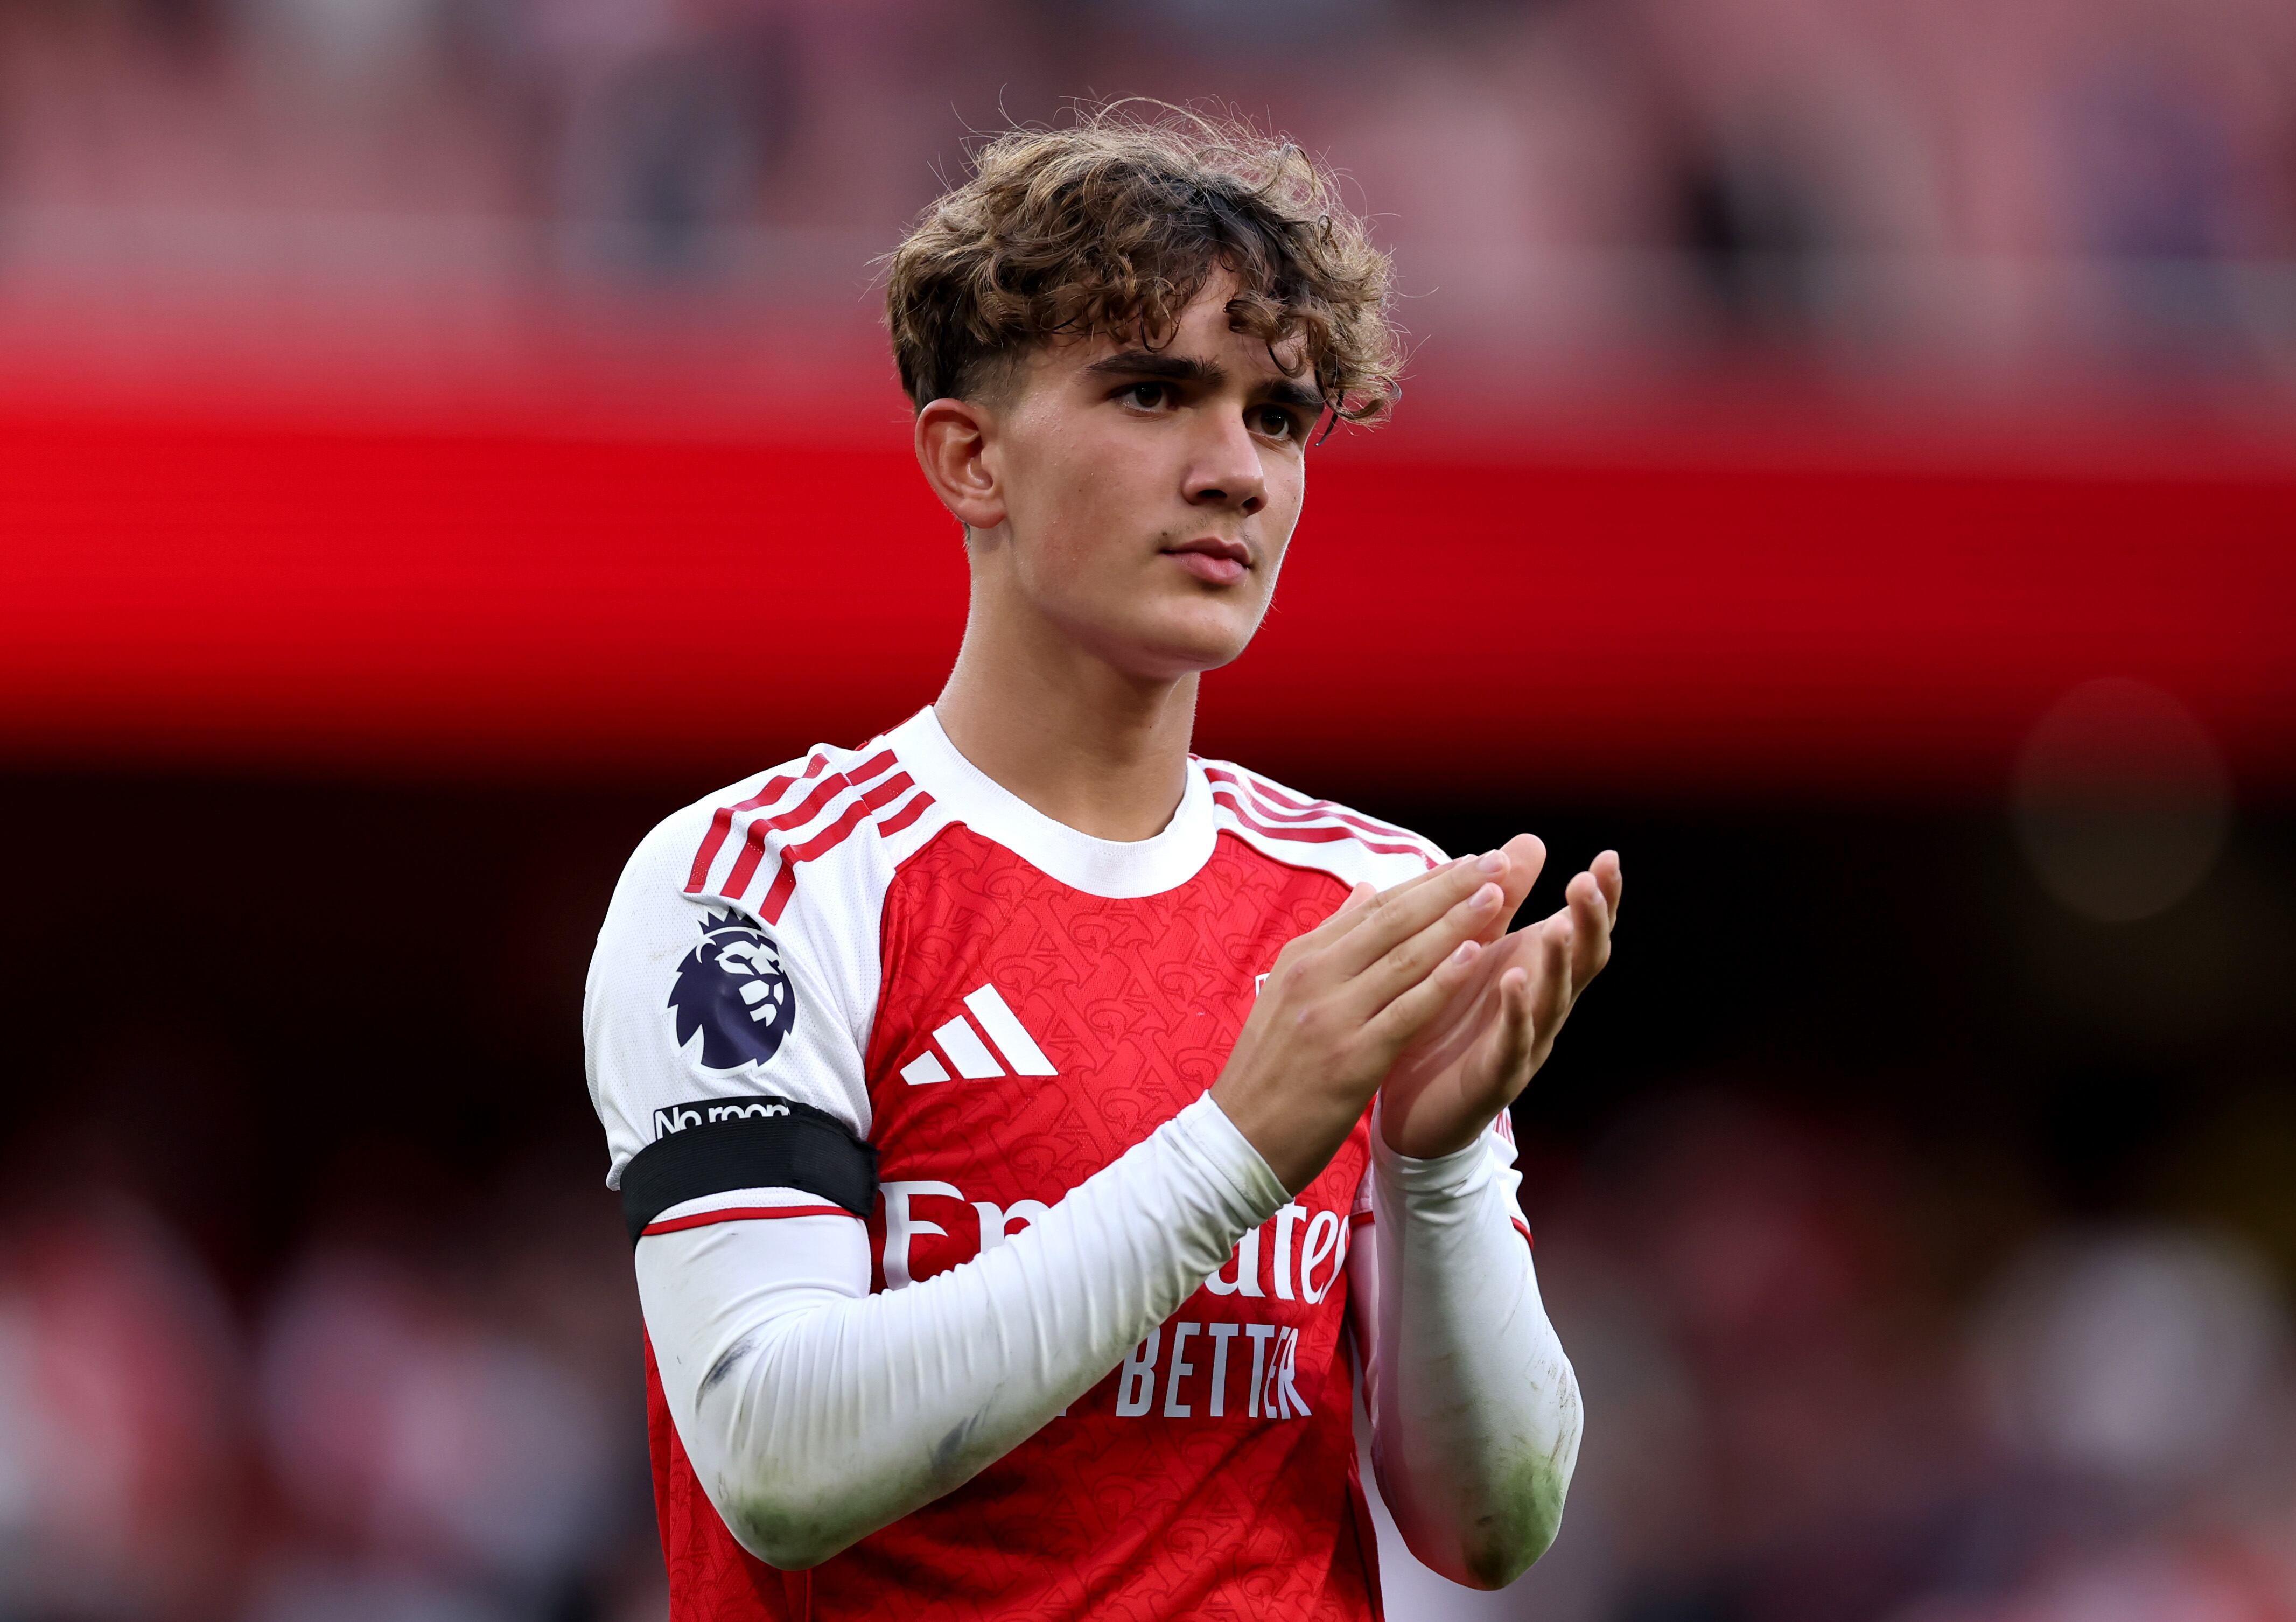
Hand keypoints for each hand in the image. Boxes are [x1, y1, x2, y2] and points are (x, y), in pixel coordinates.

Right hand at [1211, 852, 1512, 1193]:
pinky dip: (1442, 981)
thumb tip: (1366, 889)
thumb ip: (1332, 942)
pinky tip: (1475, 957)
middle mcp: (1315, 976)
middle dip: (1450, 888)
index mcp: (1302, 958)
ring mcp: (1333, 1016)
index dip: (1427, 882)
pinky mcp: (1352, 1058)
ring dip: (1456, 923)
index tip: (1470, 862)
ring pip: (1405, 958)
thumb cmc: (1269, 1069)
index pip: (1375, 907)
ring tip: (1498, 895)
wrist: (1237, 1140)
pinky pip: (1406, 1011)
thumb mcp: (1287, 993)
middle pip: (1394, 920)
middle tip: (1497, 862)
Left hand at [1377, 842, 1621, 1160]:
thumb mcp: (1472, 950)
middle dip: (1589, 922)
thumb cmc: (1447, 1021)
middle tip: (1589, 881)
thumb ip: (1499, 902)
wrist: (1411, 1108)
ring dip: (1559, 964)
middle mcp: (1541, 1008)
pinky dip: (1517, 1013)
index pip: (1579, 931)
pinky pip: (1512, 1044)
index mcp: (1534, 973)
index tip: (1609, 857)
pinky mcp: (1494, 1078)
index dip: (1599, 899)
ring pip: (1554, 1001)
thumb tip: (1529, 841)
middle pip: (1581, 962)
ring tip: (1559, 926)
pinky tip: (1514, 982)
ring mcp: (1524, 1044)